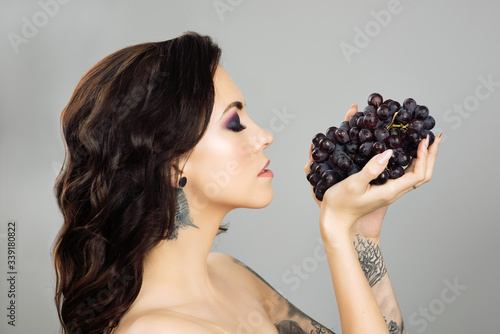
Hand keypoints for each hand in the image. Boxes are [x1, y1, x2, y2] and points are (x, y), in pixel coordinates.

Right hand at [304, 103, 441, 240]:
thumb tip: (389, 152)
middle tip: (435, 137)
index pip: (418, 174)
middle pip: (423, 175)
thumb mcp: (354, 184)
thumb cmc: (341, 204)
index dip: (424, 156)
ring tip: (425, 143)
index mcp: (390, 191)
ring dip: (423, 159)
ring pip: (415, 176)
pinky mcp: (383, 189)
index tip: (423, 139)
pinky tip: (405, 154)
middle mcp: (394, 192)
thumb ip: (372, 169)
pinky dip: (411, 162)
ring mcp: (389, 192)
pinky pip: (404, 176)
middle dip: (431, 156)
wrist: (335, 220)